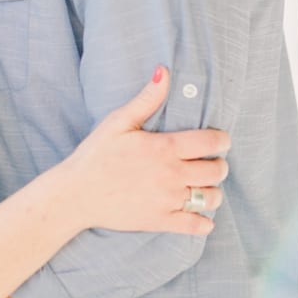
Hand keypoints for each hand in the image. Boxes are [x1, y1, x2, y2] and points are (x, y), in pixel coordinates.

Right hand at [63, 66, 229, 235]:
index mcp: (164, 147)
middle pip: (216, 170)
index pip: (211, 142)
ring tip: (204, 186)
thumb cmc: (96, 155)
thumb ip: (146, 98)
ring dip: (213, 191)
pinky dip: (204, 223)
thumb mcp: (118, 122)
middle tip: (211, 163)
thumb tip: (164, 71)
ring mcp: (167, 200)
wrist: (76, 195)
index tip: (219, 141)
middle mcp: (170, 174)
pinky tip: (201, 215)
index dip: (222, 140)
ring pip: (211, 198)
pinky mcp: (159, 221)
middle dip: (219, 164)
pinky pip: (195, 226)